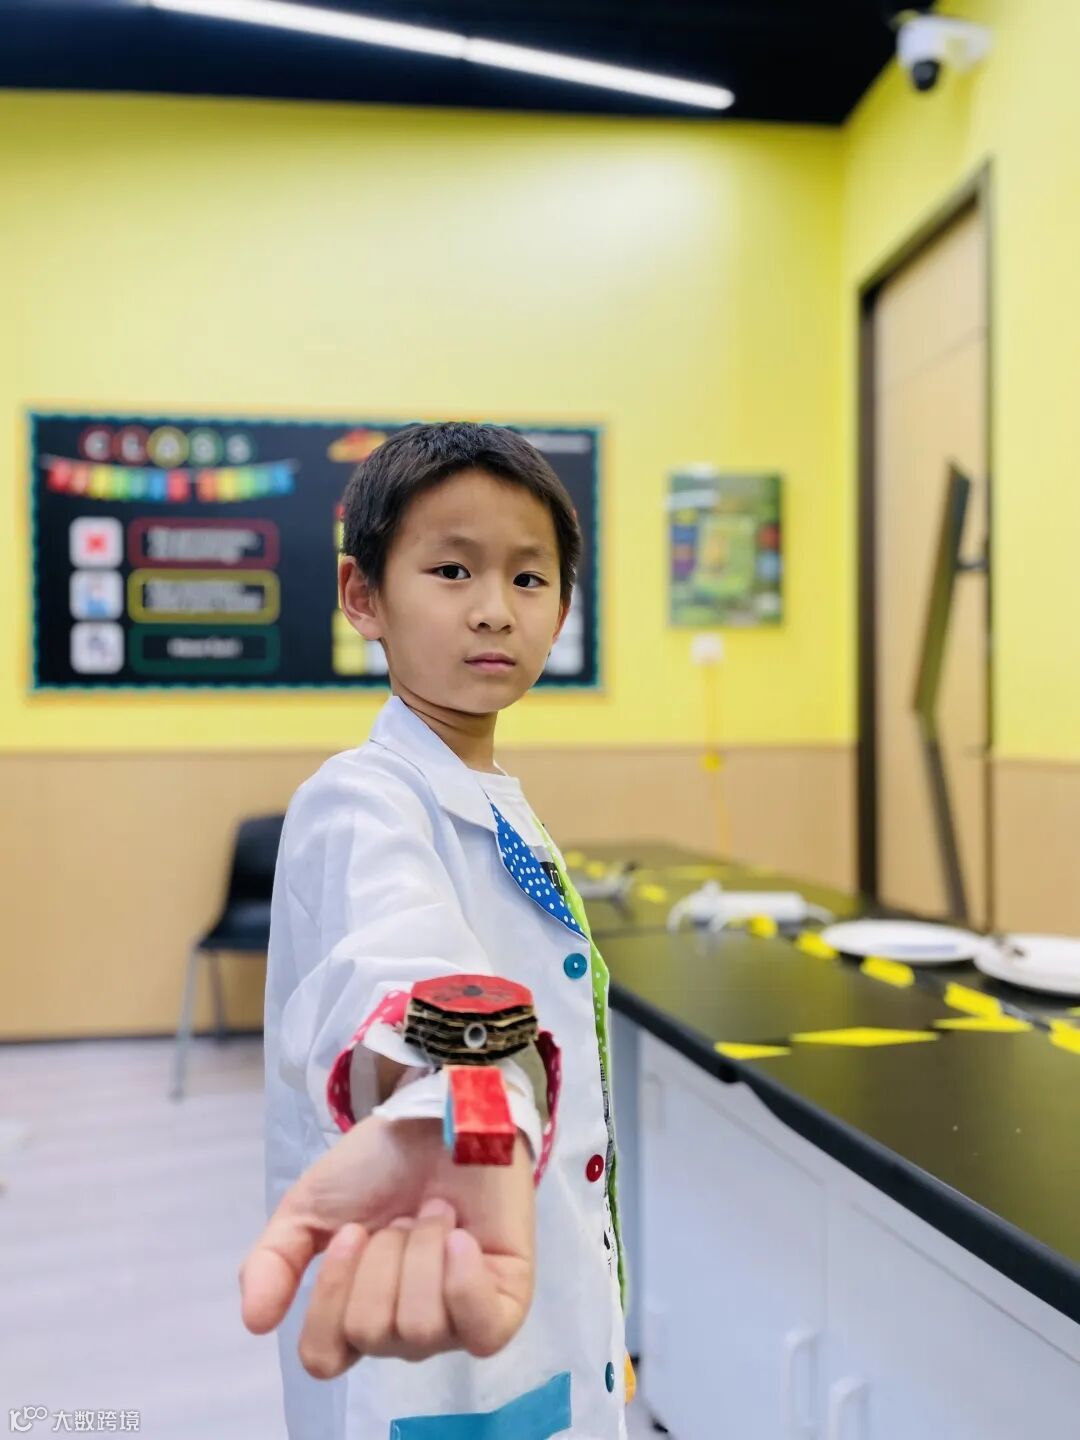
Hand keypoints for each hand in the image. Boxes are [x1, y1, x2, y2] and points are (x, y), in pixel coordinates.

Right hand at [239, 1116, 534, 1374]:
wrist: (441, 1114)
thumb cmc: (380, 1164)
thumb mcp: (310, 1206)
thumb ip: (274, 1261)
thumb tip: (255, 1322)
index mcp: (355, 1315)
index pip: (324, 1357)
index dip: (331, 1297)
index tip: (352, 1231)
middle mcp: (403, 1330)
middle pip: (371, 1332)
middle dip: (384, 1255)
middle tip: (403, 1213)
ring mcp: (457, 1322)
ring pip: (420, 1327)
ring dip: (423, 1249)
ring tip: (438, 1210)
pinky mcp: (505, 1304)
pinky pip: (481, 1329)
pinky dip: (463, 1281)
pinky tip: (460, 1238)